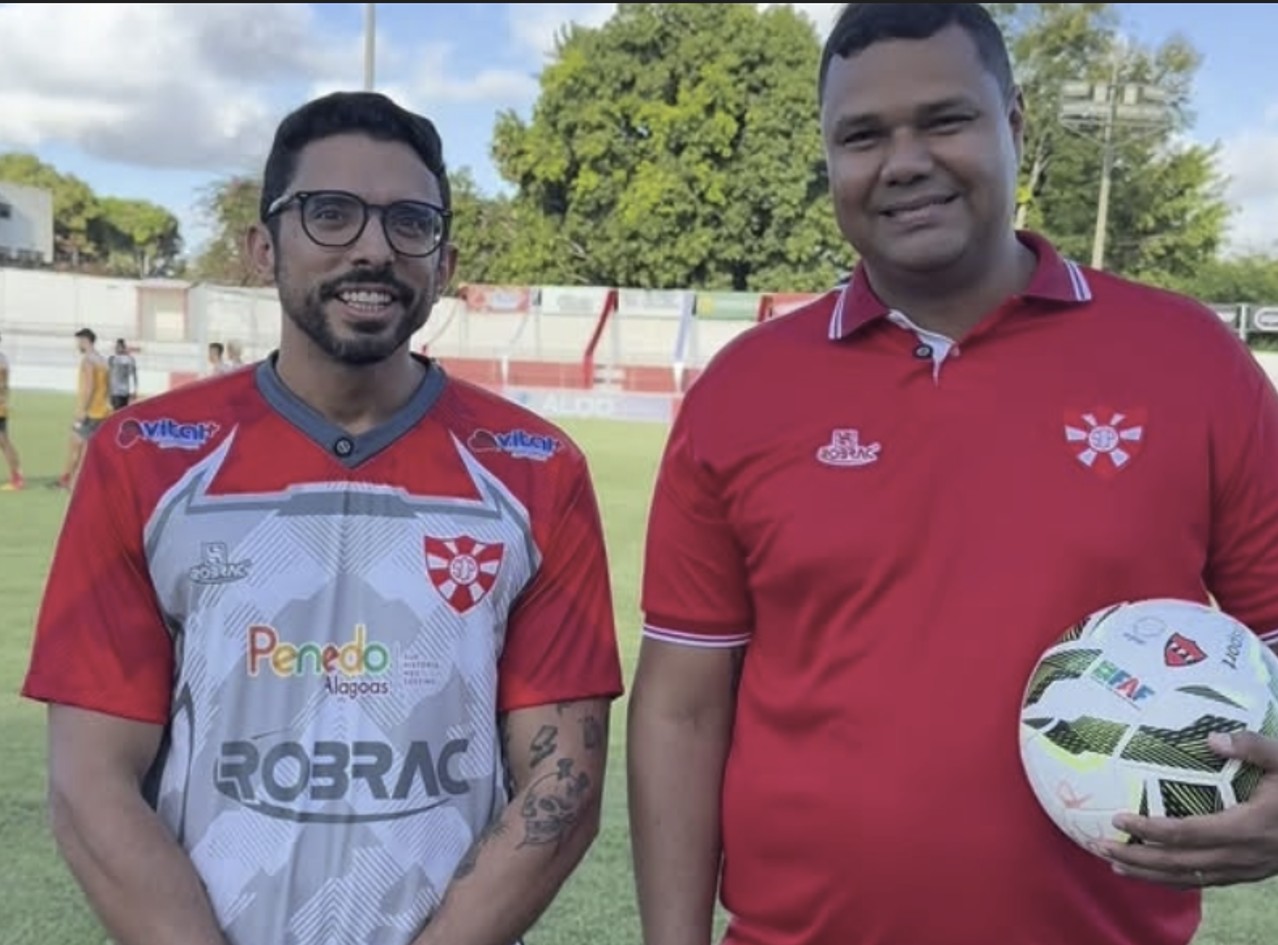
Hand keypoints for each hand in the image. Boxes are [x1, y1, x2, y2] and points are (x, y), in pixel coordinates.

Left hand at [1102, 732, 1277, 888]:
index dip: (1150, 829)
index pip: (1188, 833)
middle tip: (1101, 847)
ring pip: (1191, 879)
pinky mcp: (1250, 873)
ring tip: (1115, 866)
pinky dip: (1176, 880)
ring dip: (1151, 875)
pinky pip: (1206, 882)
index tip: (1118, 818)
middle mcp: (1243, 856)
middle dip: (1138, 858)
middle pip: (1180, 863)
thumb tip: (1211, 737)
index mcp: (1248, 827)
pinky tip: (1155, 873)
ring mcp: (1248, 870)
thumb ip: (1253, 747)